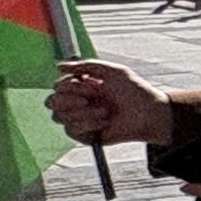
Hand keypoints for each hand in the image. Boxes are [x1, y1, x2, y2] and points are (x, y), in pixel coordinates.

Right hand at [50, 61, 168, 146]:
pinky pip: (71, 130)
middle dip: (69, 100)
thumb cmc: (134, 91)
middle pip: (52, 102)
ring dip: (84, 113)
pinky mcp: (84, 134)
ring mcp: (80, 118)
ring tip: (105, 111)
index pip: (58, 86)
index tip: (91, 85)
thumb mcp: (113, 71)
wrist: (148, 114)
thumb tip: (58, 66)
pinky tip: (104, 122)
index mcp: (83, 86)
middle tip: (89, 100)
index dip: (68, 86)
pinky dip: (88, 124)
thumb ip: (86, 65)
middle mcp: (78, 102)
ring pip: (59, 116)